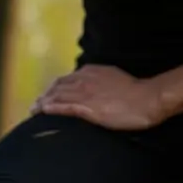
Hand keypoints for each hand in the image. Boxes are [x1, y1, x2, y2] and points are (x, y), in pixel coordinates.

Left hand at [32, 65, 167, 129]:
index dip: (55, 88)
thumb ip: (103, 82)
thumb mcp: (116, 81)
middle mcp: (85, 80)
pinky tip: (43, 111)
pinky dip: (52, 108)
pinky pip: (65, 107)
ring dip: (43, 102)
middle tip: (35, 105)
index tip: (48, 95)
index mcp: (92, 72)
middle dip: (45, 95)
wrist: (149, 98)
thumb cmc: (138, 93)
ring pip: (58, 96)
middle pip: (58, 86)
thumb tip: (98, 89)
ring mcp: (86, 93)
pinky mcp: (88, 108)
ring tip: (33, 110)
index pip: (67, 79)